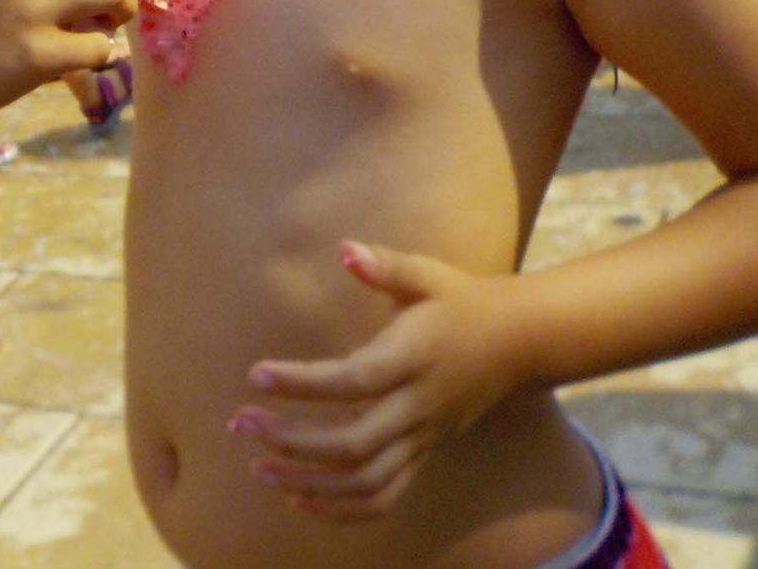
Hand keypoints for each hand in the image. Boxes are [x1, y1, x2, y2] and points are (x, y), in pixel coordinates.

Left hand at [229, 242, 520, 519]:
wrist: (518, 343)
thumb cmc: (461, 301)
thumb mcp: (427, 275)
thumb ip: (385, 265)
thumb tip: (345, 249)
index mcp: (414, 358)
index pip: (355, 380)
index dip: (304, 383)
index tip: (255, 374)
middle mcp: (418, 406)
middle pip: (355, 442)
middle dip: (293, 439)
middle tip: (240, 423)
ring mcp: (423, 437)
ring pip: (367, 480)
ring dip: (310, 483)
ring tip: (258, 469)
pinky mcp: (424, 455)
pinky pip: (385, 496)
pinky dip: (342, 508)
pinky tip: (298, 500)